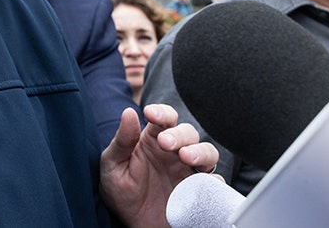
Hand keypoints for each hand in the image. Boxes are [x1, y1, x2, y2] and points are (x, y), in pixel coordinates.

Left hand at [99, 104, 218, 227]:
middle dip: (179, 135)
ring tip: (186, 157)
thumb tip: (128, 112)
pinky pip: (215, 183)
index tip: (151, 114)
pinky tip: (204, 182)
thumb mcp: (113, 166)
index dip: (161, 112)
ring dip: (200, 151)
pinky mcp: (199, 191)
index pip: (164, 118)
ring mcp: (189, 171)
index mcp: (153, 140)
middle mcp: (174, 152)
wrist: (132, 224)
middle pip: (188, 133)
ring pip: (207, 152)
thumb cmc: (121, 192)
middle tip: (165, 143)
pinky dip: (214, 181)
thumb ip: (122, 141)